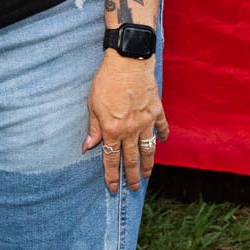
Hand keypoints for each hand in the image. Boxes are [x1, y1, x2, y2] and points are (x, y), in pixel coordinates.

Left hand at [85, 52, 167, 193]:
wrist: (128, 61)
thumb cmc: (106, 80)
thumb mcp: (92, 105)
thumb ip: (93, 128)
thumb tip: (87, 147)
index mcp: (112, 130)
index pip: (111, 159)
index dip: (112, 175)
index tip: (113, 187)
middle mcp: (130, 130)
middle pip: (131, 159)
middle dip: (131, 176)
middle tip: (133, 188)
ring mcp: (146, 122)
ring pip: (148, 149)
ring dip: (147, 164)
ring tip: (146, 175)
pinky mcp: (156, 111)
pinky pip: (161, 128)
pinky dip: (162, 136)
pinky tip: (161, 142)